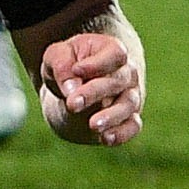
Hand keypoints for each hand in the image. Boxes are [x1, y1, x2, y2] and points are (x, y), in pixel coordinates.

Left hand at [38, 30, 143, 145]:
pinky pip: (133, 126)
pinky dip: (122, 133)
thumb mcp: (56, 57)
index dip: (98, 63)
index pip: (115, 54)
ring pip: (128, 105)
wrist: (74, 88)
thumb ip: (61, 65)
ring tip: (92, 126)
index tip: (77, 70)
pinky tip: (106, 138)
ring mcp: (131, 96)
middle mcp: (127, 73)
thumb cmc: (67, 66)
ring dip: (111, 116)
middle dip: (94, 93)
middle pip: (117, 81)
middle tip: (73, 103)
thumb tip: (71, 89)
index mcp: (111, 50)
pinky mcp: (129, 118)